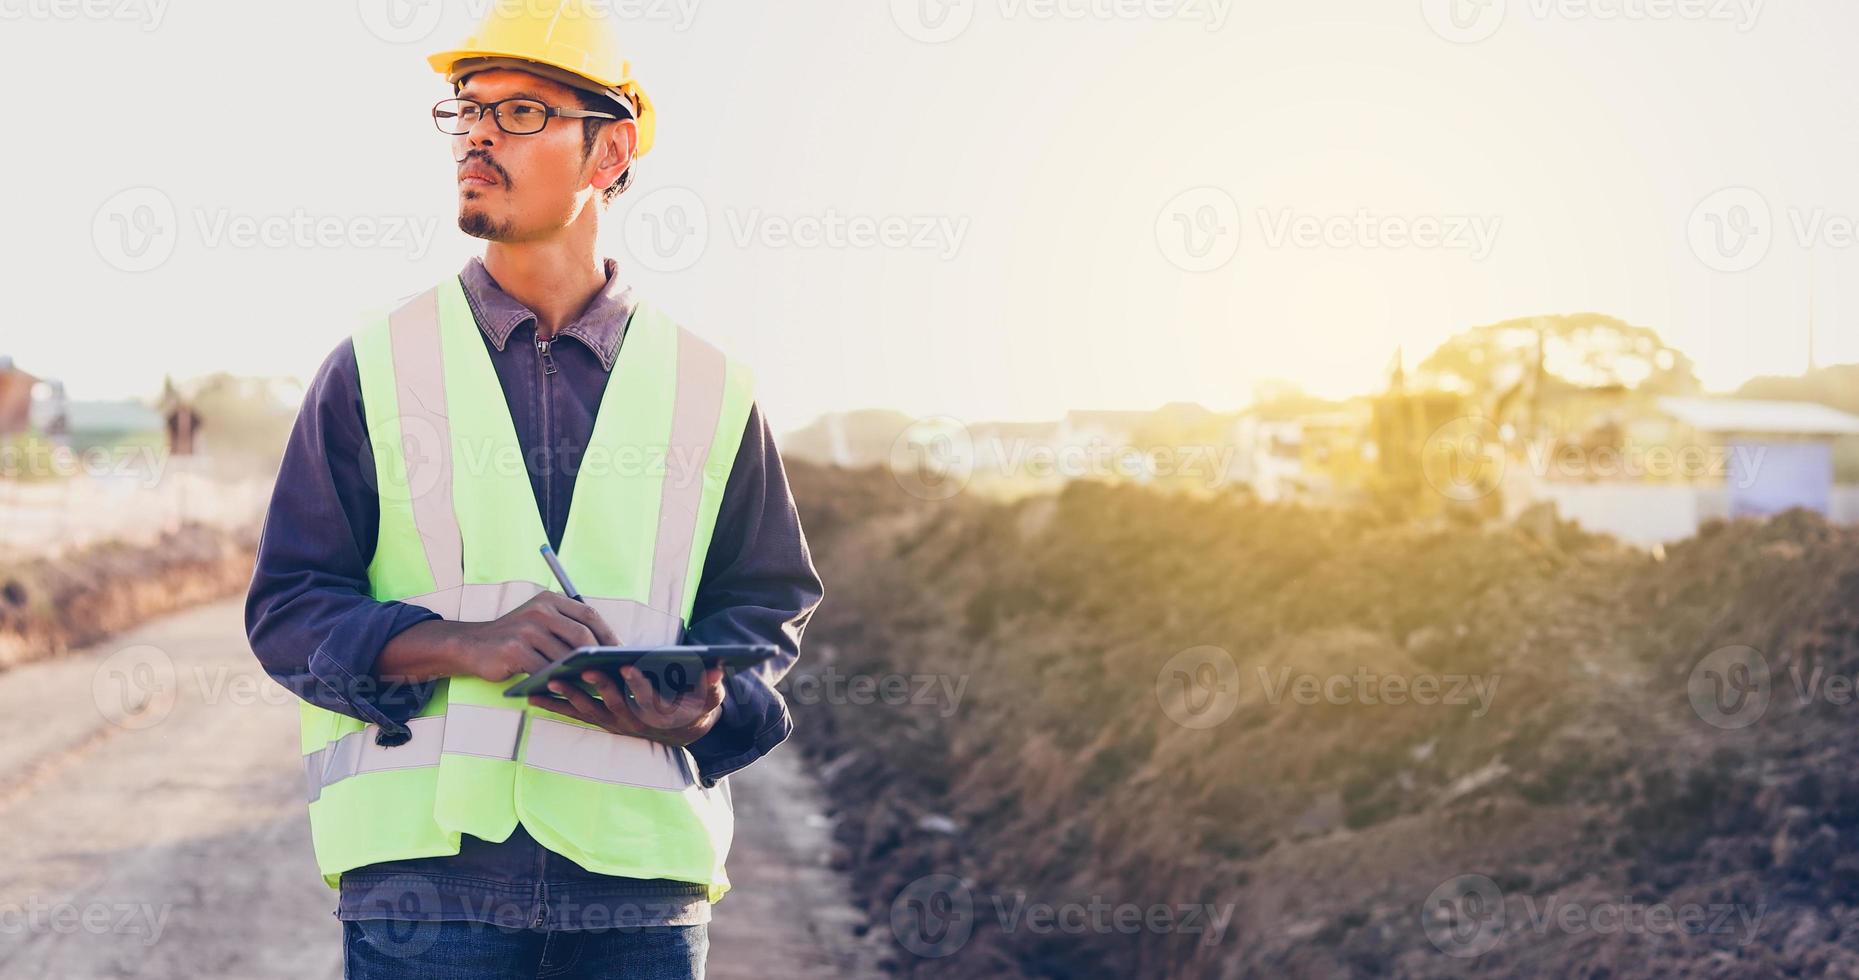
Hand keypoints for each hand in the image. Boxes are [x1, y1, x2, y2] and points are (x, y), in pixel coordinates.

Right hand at [448, 591, 618, 681]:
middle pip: (582, 635)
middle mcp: (539, 610)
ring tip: (595, 685)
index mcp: (549, 600)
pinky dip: (558, 682)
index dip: (608, 633)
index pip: (589, 614)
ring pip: (565, 656)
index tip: (622, 651)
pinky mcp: (515, 651)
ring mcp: (526, 630)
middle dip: (600, 656)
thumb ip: (566, 628)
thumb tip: (605, 649)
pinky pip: (546, 671)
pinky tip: (568, 690)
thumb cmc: (515, 637)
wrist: (472, 645)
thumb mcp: (540, 622)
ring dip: (581, 673)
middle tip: (612, 672)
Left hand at [529, 662, 725, 746]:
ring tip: (550, 680)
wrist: (680, 732)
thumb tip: (718, 668)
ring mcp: (614, 724)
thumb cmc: (693, 708)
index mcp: (659, 714)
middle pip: (612, 705)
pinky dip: (555, 706)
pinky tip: (534, 696)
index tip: (628, 666)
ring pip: (588, 712)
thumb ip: (714, 686)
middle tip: (581, 668)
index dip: (638, 684)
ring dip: (569, 698)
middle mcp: (633, 722)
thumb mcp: (709, 699)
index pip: (649, 699)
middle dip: (596, 687)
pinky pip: (575, 716)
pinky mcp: (600, 721)